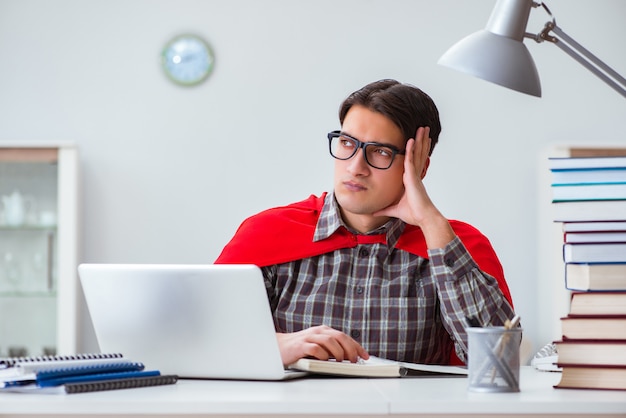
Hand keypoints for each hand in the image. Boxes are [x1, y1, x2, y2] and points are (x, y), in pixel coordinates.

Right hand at [276, 325, 368, 365]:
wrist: (278, 347)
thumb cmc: (300, 348)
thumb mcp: (318, 346)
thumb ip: (331, 349)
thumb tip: (350, 357)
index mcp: (324, 331)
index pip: (344, 336)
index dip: (357, 346)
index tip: (365, 356)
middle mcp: (318, 332)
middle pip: (339, 336)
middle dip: (350, 349)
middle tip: (354, 360)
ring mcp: (309, 337)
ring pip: (329, 341)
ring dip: (338, 352)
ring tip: (341, 361)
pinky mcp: (300, 346)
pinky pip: (315, 348)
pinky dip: (322, 355)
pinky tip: (324, 360)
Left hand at [374, 126, 454, 248]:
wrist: (423, 218)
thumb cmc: (413, 214)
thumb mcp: (394, 210)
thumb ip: (384, 209)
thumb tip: (373, 213)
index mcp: (411, 180)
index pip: (413, 160)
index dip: (415, 149)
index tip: (416, 140)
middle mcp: (414, 175)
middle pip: (418, 153)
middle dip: (420, 140)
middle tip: (423, 128)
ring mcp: (414, 175)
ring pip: (417, 153)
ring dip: (419, 140)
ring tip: (422, 128)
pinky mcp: (412, 177)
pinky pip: (411, 160)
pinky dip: (411, 150)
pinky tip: (411, 140)